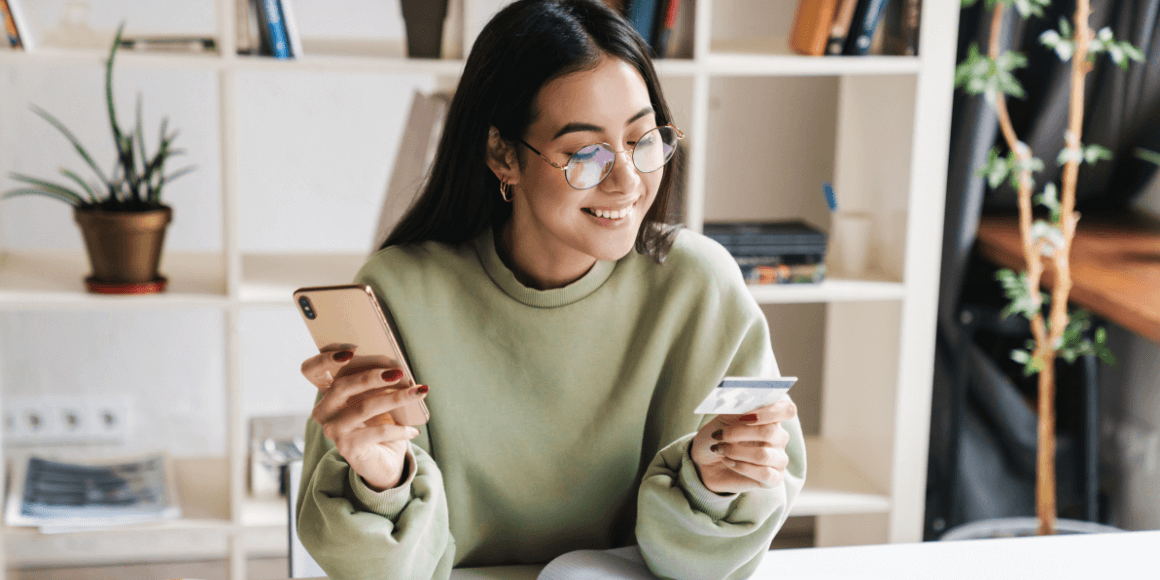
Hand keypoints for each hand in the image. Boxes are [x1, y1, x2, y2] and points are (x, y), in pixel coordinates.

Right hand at [301, 350, 426, 491]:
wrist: (383, 461)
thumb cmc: (379, 423)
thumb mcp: (376, 398)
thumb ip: (376, 382)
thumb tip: (396, 367)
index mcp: (328, 393)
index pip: (311, 370)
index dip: (325, 359)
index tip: (351, 351)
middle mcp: (324, 411)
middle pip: (341, 385)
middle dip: (372, 376)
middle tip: (398, 372)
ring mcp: (333, 430)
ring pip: (364, 407)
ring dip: (395, 398)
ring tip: (418, 392)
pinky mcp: (348, 448)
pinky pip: (378, 432)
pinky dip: (399, 429)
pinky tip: (413, 430)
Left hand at [690, 398, 795, 494]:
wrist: (704, 462)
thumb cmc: (717, 436)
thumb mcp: (723, 418)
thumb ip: (738, 408)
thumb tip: (747, 398)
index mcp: (771, 418)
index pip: (786, 410)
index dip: (769, 411)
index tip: (746, 416)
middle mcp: (779, 438)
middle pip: (770, 432)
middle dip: (739, 433)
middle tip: (718, 435)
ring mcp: (779, 459)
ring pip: (763, 455)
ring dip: (735, 451)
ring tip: (719, 449)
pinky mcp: (774, 479)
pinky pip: (764, 473)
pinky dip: (741, 466)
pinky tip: (728, 462)